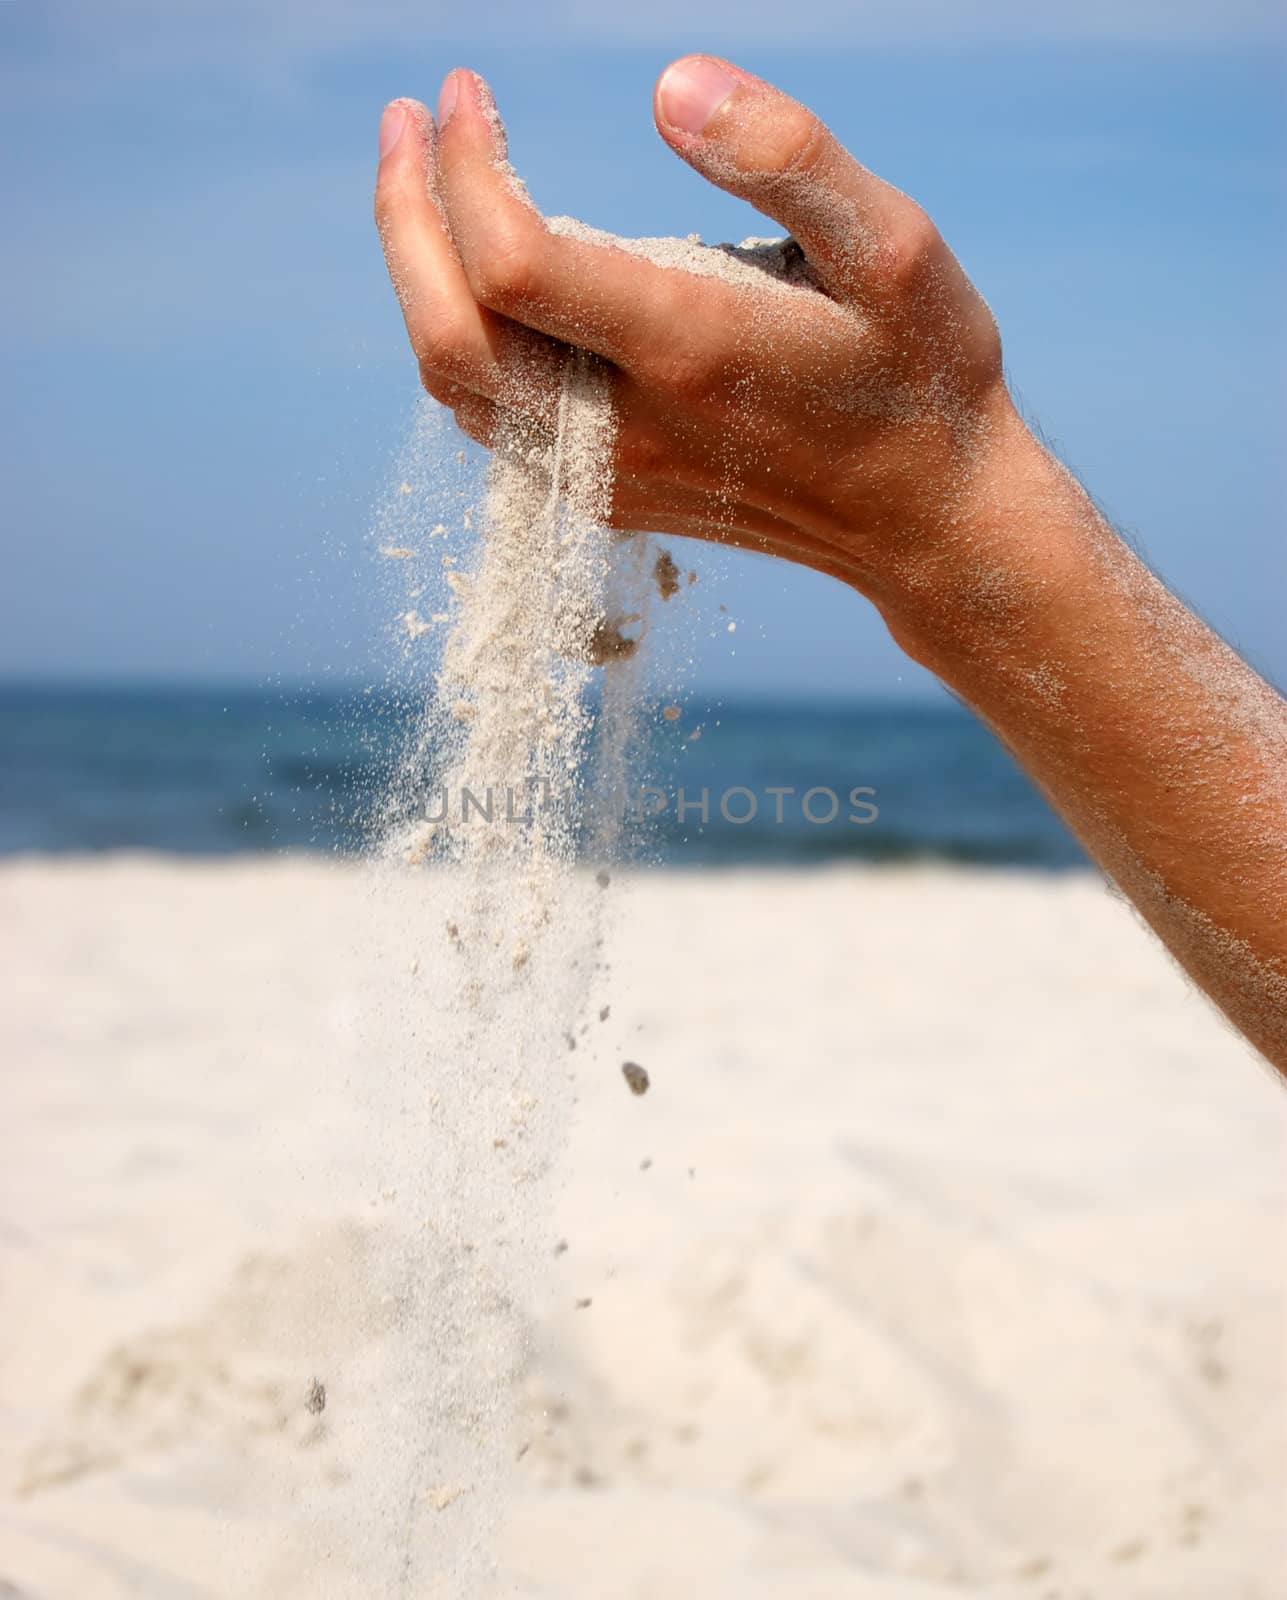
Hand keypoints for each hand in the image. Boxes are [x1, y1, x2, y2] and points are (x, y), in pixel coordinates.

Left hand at [374, 57, 1030, 617]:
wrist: (927, 522)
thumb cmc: (922, 374)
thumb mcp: (892, 247)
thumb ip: (787, 156)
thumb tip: (670, 83)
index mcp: (688, 352)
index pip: (511, 262)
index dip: (464, 168)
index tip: (464, 90)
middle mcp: (629, 427)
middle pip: (451, 334)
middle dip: (404, 218)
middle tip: (406, 121)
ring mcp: (611, 474)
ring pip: (460, 387)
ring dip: (418, 281)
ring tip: (423, 187)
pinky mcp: (611, 497)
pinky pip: (496, 424)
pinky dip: (460, 343)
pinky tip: (478, 279)